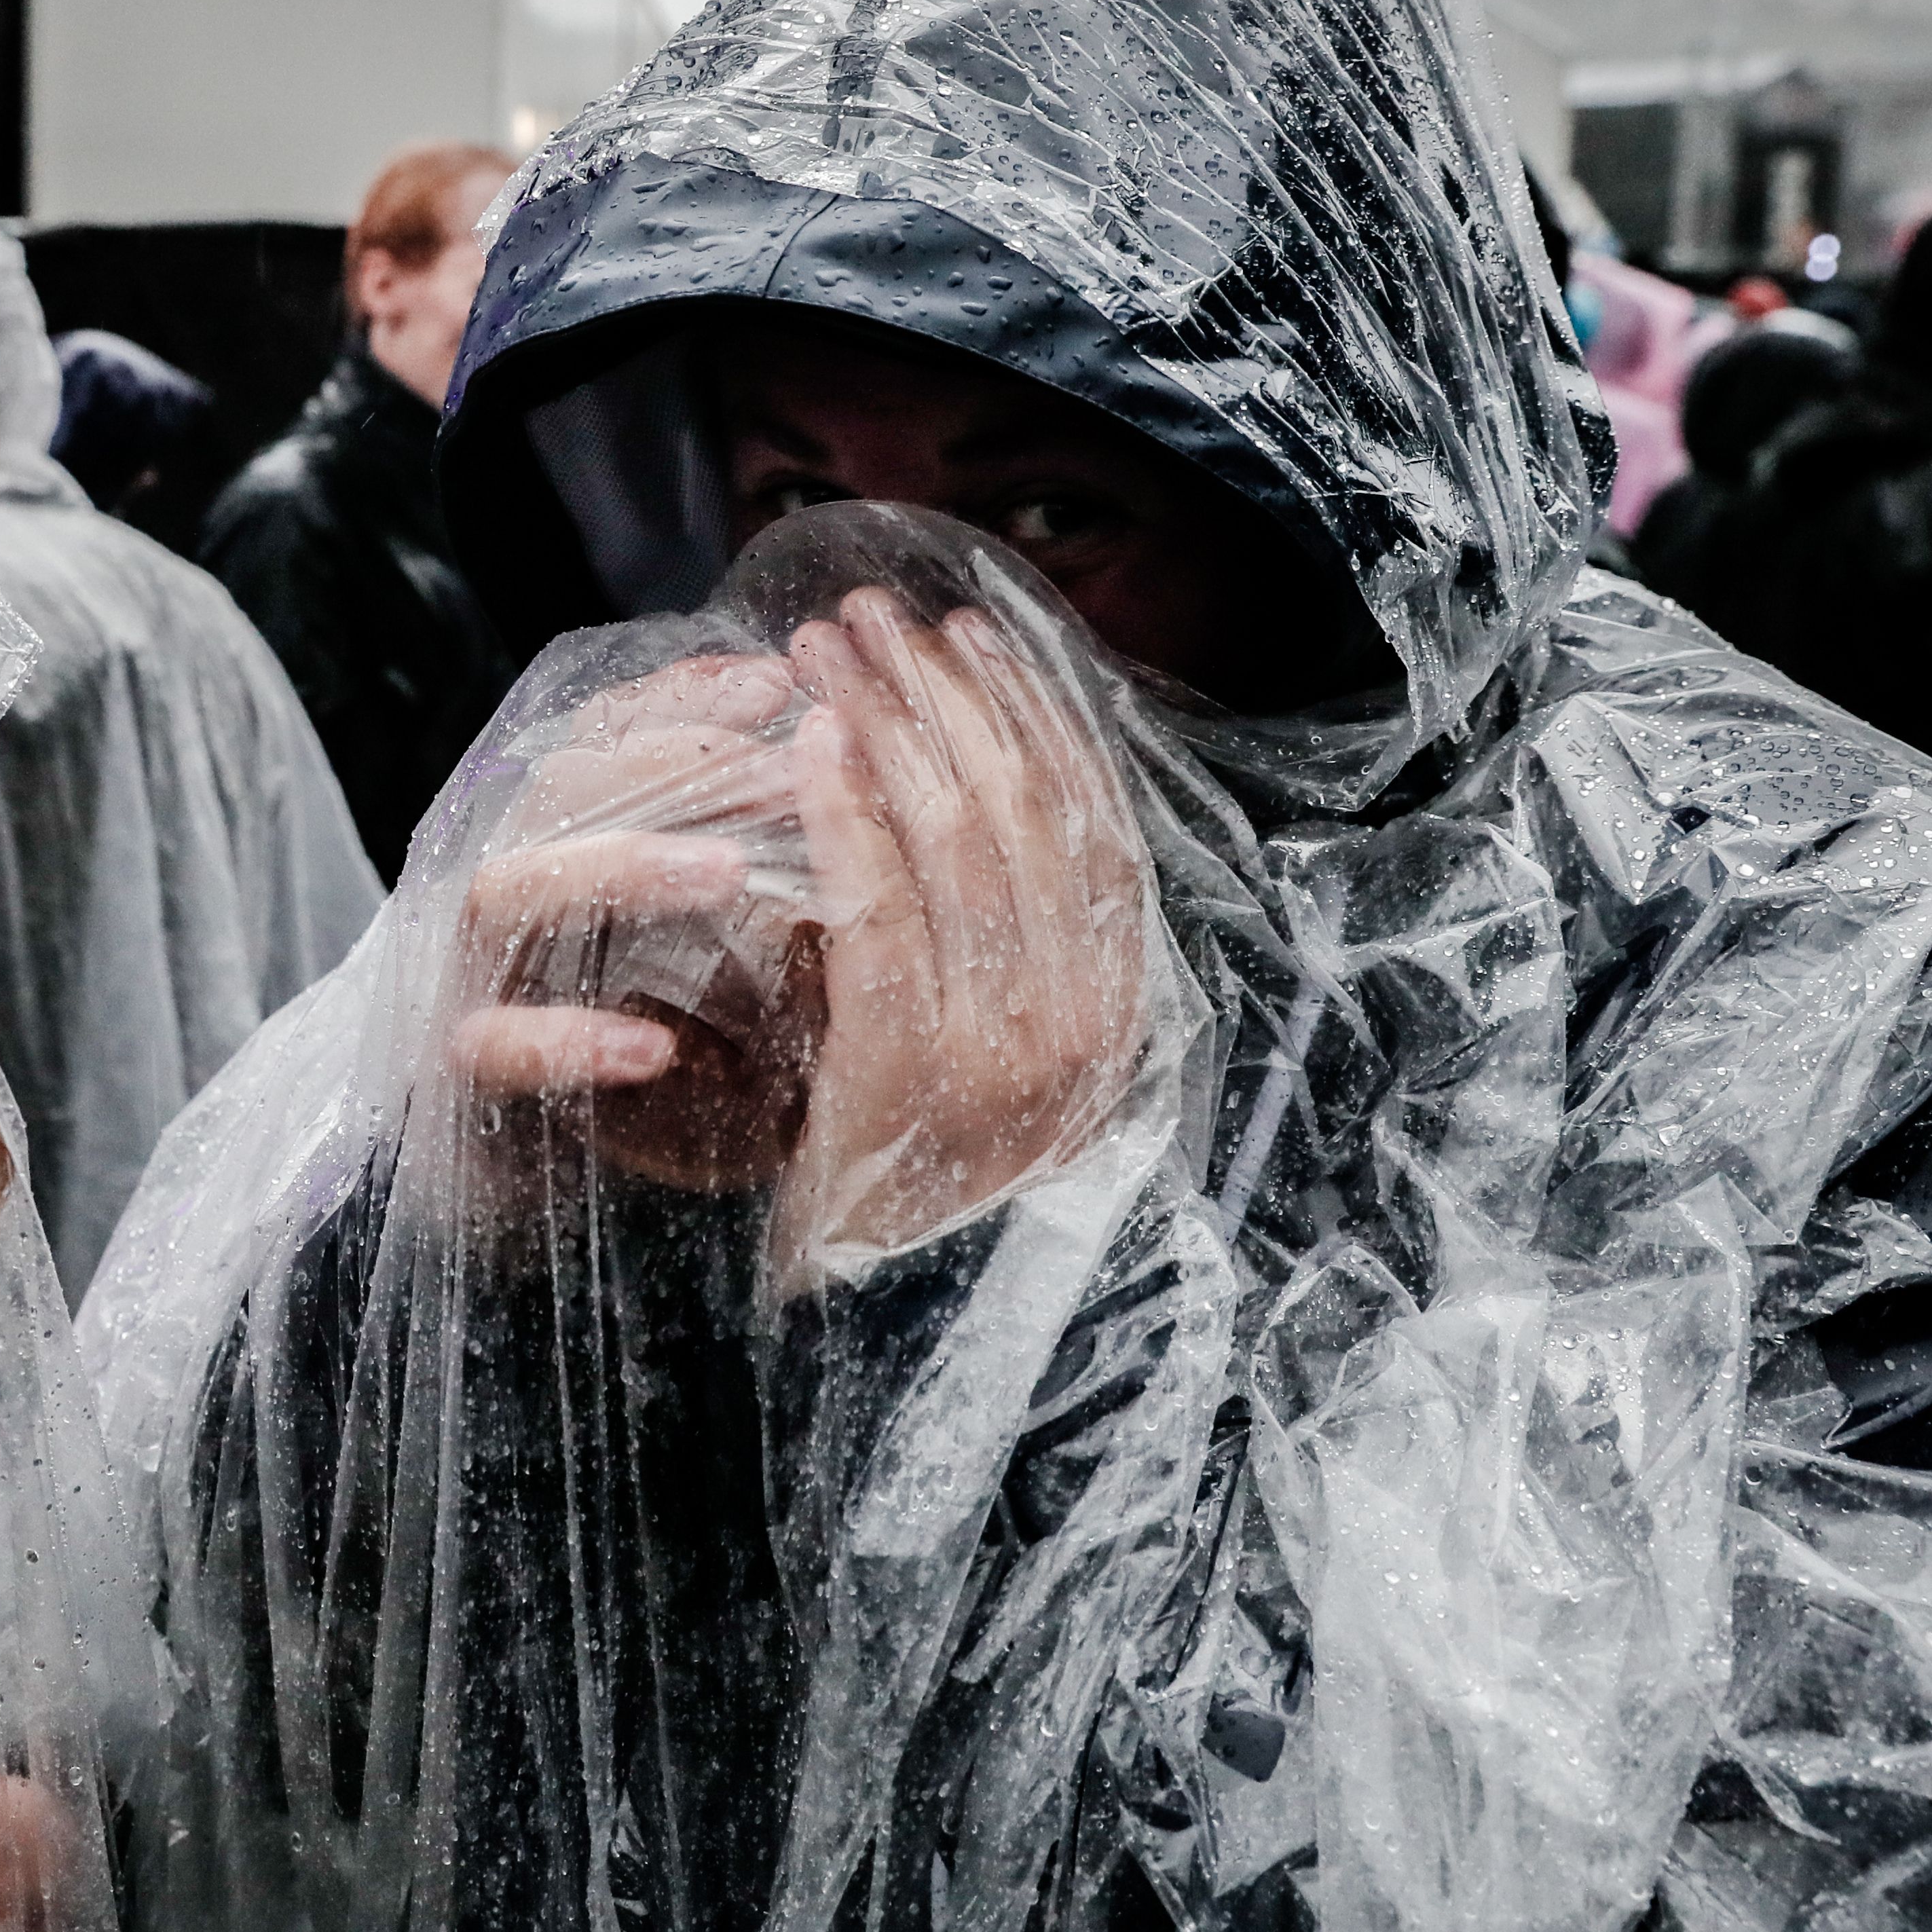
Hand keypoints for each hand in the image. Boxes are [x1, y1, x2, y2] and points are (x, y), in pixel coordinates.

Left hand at [444, 598, 1146, 1290]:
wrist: (876, 1320)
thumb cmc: (912, 1162)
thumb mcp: (992, 1043)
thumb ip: (1007, 936)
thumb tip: (986, 778)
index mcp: (1119, 1007)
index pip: (1088, 821)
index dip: (1032, 713)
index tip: (972, 631)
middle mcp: (1086, 1025)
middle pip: (1020, 812)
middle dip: (945, 693)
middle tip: (871, 611)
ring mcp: (1008, 1054)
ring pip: (953, 845)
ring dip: (888, 724)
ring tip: (824, 646)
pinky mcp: (914, 1074)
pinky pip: (882, 914)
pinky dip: (849, 816)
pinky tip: (812, 741)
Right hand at [450, 651, 821, 1191]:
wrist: (526, 1170)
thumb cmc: (650, 1046)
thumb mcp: (725, 954)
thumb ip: (759, 874)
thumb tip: (843, 786)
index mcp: (559, 838)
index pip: (605, 733)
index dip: (686, 698)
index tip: (781, 683)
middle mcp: (504, 883)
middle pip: (559, 784)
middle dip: (674, 767)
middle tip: (790, 771)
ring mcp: (468, 973)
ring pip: (506, 889)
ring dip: (619, 870)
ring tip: (727, 873)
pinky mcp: (457, 1069)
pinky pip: (496, 1044)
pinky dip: (569, 1041)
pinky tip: (655, 1050)